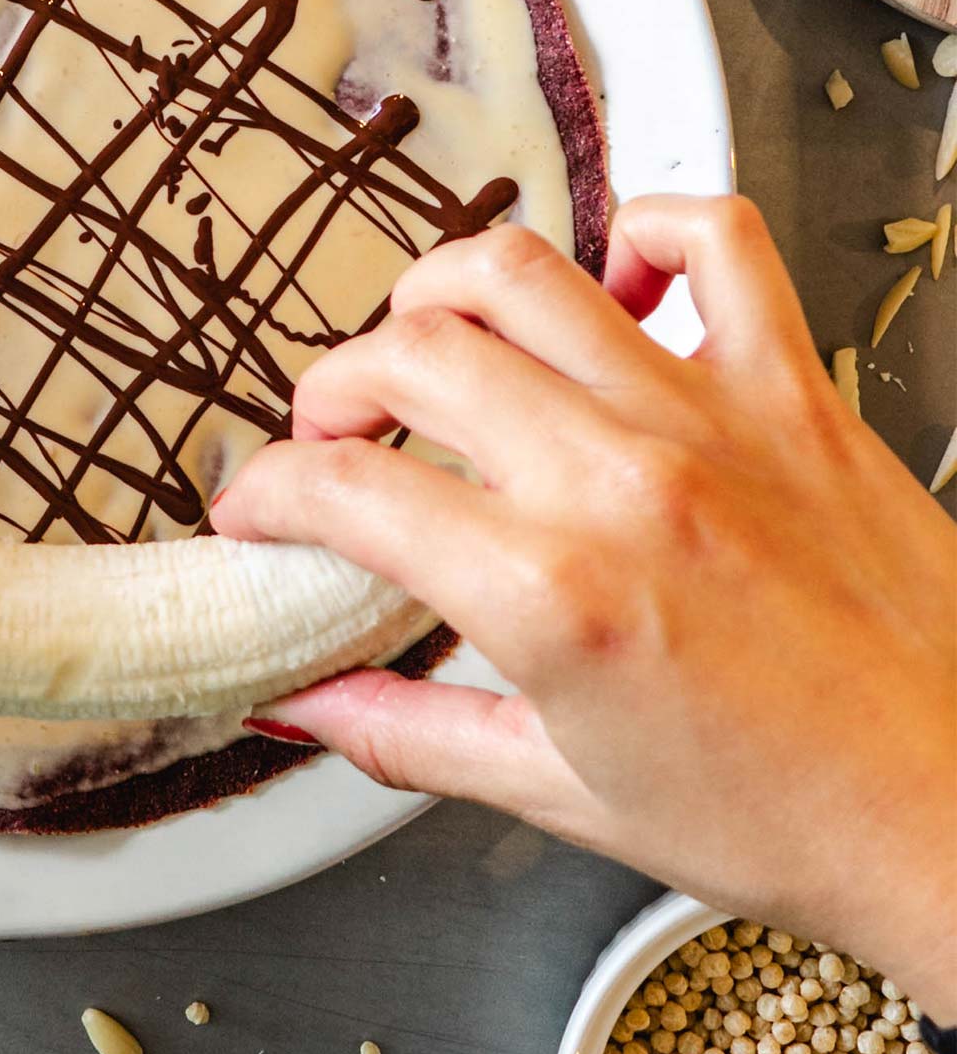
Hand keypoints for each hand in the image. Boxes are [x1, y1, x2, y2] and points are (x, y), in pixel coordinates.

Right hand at [213, 197, 956, 1011]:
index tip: (259, 505)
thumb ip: (406, 732)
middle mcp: (621, 483)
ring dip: (440, 293)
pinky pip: (714, 240)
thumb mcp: (563, 794)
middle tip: (336, 432)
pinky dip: (642, 234)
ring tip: (434, 342)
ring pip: (521, 272)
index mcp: (552, 597)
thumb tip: (302, 703)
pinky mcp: (793, 388)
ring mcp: (711, 417)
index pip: (348, 492)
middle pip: (411, 354)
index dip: (268, 490)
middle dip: (332, 386)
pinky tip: (608, 290)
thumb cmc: (791, 820)